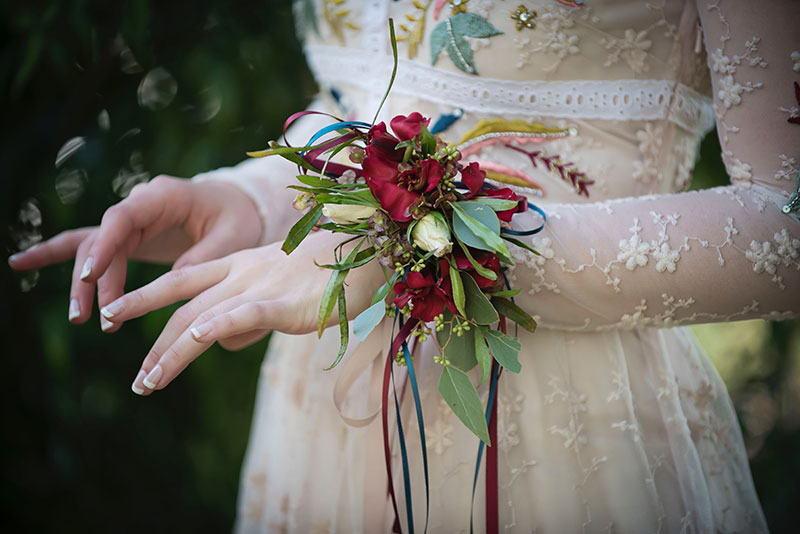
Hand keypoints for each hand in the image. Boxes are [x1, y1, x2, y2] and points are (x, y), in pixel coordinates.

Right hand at [7, 176, 262, 331]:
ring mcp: (130, 220)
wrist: (238, 206)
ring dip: (84, 283)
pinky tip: (20, 262)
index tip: (91, 277)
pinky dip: (55, 253)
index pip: (123, 218)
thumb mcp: (234, 236)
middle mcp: (139, 204)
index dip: (105, 247)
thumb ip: (205, 256)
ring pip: (93, 248)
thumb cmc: (238, 218)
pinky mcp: (127, 237)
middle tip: (98, 318)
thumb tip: (174, 284)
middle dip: (96, 279)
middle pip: (104, 240)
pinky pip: (89, 244)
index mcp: (164, 196)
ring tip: (82, 319)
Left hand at [100, 231, 383, 394]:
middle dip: (153, 343)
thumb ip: (248, 311)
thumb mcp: (278, 289)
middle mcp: (239, 273)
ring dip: (170, 353)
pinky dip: (214, 328)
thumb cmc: (328, 274)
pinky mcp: (281, 303)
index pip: (180, 280)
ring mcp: (258, 286)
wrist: (366, 252)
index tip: (116, 313)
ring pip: (201, 318)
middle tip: (136, 377)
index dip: (144, 297)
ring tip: (148, 383)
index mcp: (238, 264)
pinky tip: (192, 341)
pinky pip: (240, 315)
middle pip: (181, 306)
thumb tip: (224, 340)